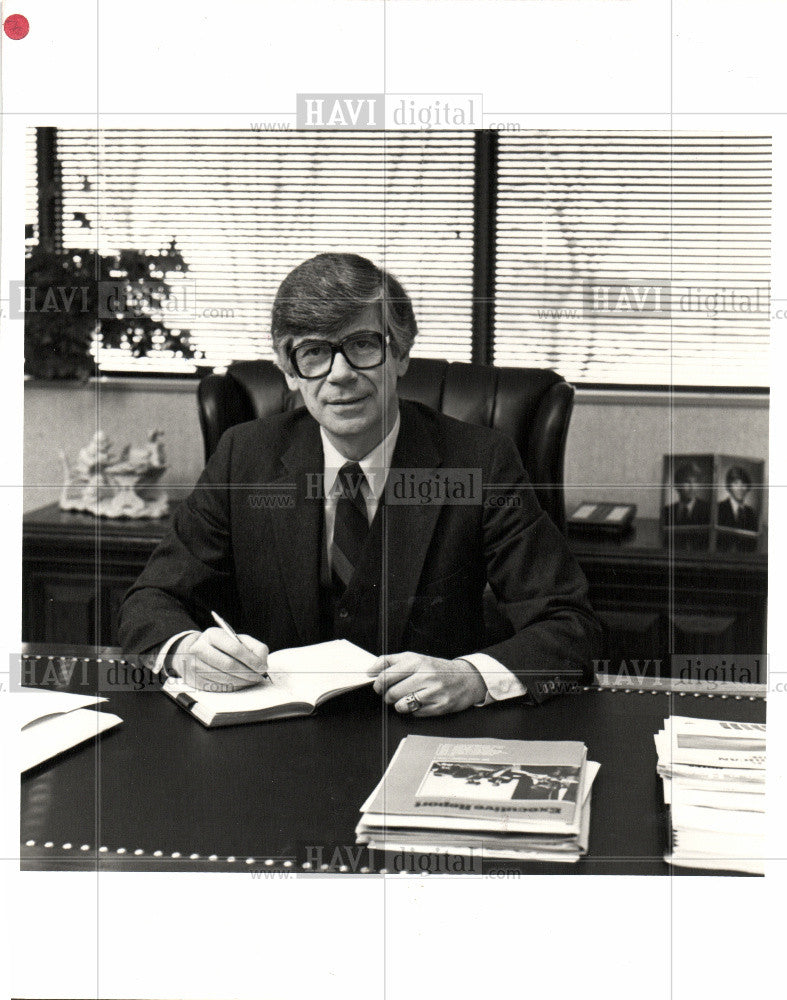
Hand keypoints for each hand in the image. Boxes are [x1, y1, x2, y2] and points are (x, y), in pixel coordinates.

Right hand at [174, 627, 268, 691]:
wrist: (194, 653)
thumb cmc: (220, 646)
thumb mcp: (236, 639)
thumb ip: (253, 647)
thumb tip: (262, 662)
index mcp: (212, 635)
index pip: (235, 648)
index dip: (251, 659)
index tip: (262, 667)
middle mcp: (200, 649)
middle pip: (229, 665)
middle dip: (248, 673)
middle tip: (258, 676)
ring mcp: (196, 666)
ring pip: (225, 678)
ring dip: (242, 682)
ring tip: (251, 680)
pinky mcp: (196, 680)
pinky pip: (219, 687)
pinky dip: (233, 687)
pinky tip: (239, 683)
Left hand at [368, 653, 486, 715]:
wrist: (465, 678)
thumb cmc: (436, 668)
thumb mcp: (413, 658)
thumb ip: (389, 661)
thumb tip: (369, 671)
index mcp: (417, 662)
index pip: (386, 676)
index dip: (378, 684)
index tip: (379, 685)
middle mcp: (426, 676)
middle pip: (392, 693)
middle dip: (388, 696)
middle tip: (393, 693)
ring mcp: (434, 692)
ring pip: (402, 706)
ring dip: (400, 704)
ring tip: (407, 697)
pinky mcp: (440, 707)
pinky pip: (415, 714)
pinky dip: (413, 710)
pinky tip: (421, 702)